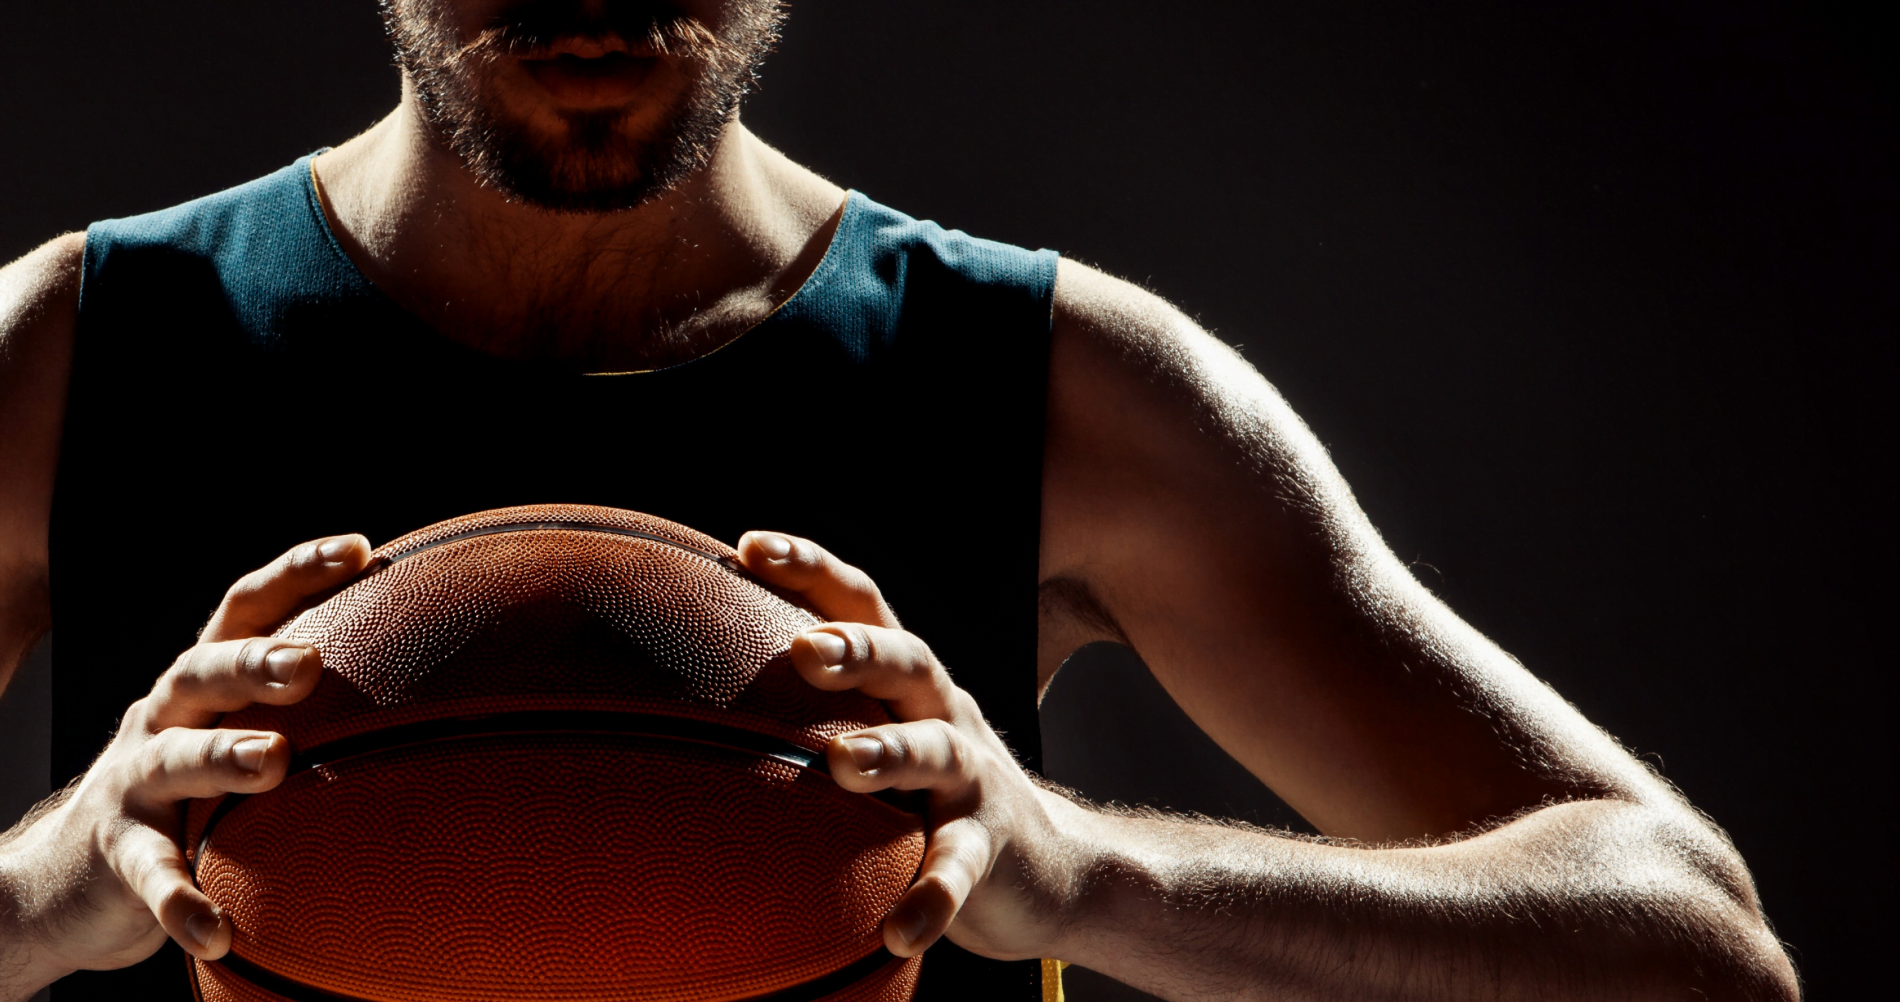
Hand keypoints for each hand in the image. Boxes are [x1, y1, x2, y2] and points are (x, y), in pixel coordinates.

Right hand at [0, 534, 369, 995]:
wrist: (72, 871)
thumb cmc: (194, 788)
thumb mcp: (237, 732)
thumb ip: (312, 707)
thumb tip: (445, 682)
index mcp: (206, 679)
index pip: (247, 606)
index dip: (298, 572)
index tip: (359, 549)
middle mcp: (167, 716)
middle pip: (205, 670)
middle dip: (256, 662)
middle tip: (309, 664)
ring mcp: (135, 783)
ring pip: (175, 761)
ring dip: (222, 758)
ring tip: (272, 762)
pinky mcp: (119, 854)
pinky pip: (152, 875)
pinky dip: (181, 900)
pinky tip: (217, 929)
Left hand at [736, 531, 1077, 960]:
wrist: (1047, 866)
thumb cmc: (925, 791)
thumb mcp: (879, 734)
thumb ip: (811, 709)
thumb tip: (678, 690)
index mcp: (905, 678)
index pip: (860, 604)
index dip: (811, 568)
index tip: (750, 547)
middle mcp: (941, 711)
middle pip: (906, 660)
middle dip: (857, 651)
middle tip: (805, 652)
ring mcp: (970, 778)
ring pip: (936, 752)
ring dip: (891, 753)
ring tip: (843, 765)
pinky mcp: (990, 847)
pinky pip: (961, 868)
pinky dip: (933, 895)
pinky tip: (898, 930)